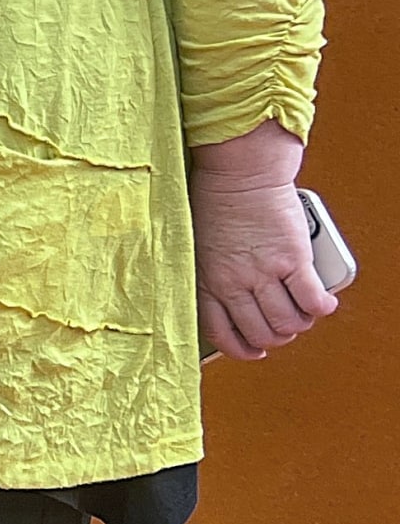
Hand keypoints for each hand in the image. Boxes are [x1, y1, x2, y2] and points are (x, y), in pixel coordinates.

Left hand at [190, 122, 335, 361]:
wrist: (239, 173)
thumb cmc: (216, 201)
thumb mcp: (199, 247)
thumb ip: (212, 274)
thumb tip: (230, 296)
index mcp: (205, 282)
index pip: (222, 333)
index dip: (241, 348)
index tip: (253, 350)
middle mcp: (233, 283)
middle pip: (261, 333)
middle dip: (276, 337)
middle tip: (284, 326)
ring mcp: (263, 273)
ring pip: (288, 323)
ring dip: (300, 323)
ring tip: (303, 313)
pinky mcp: (292, 259)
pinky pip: (311, 299)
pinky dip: (321, 307)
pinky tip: (323, 303)